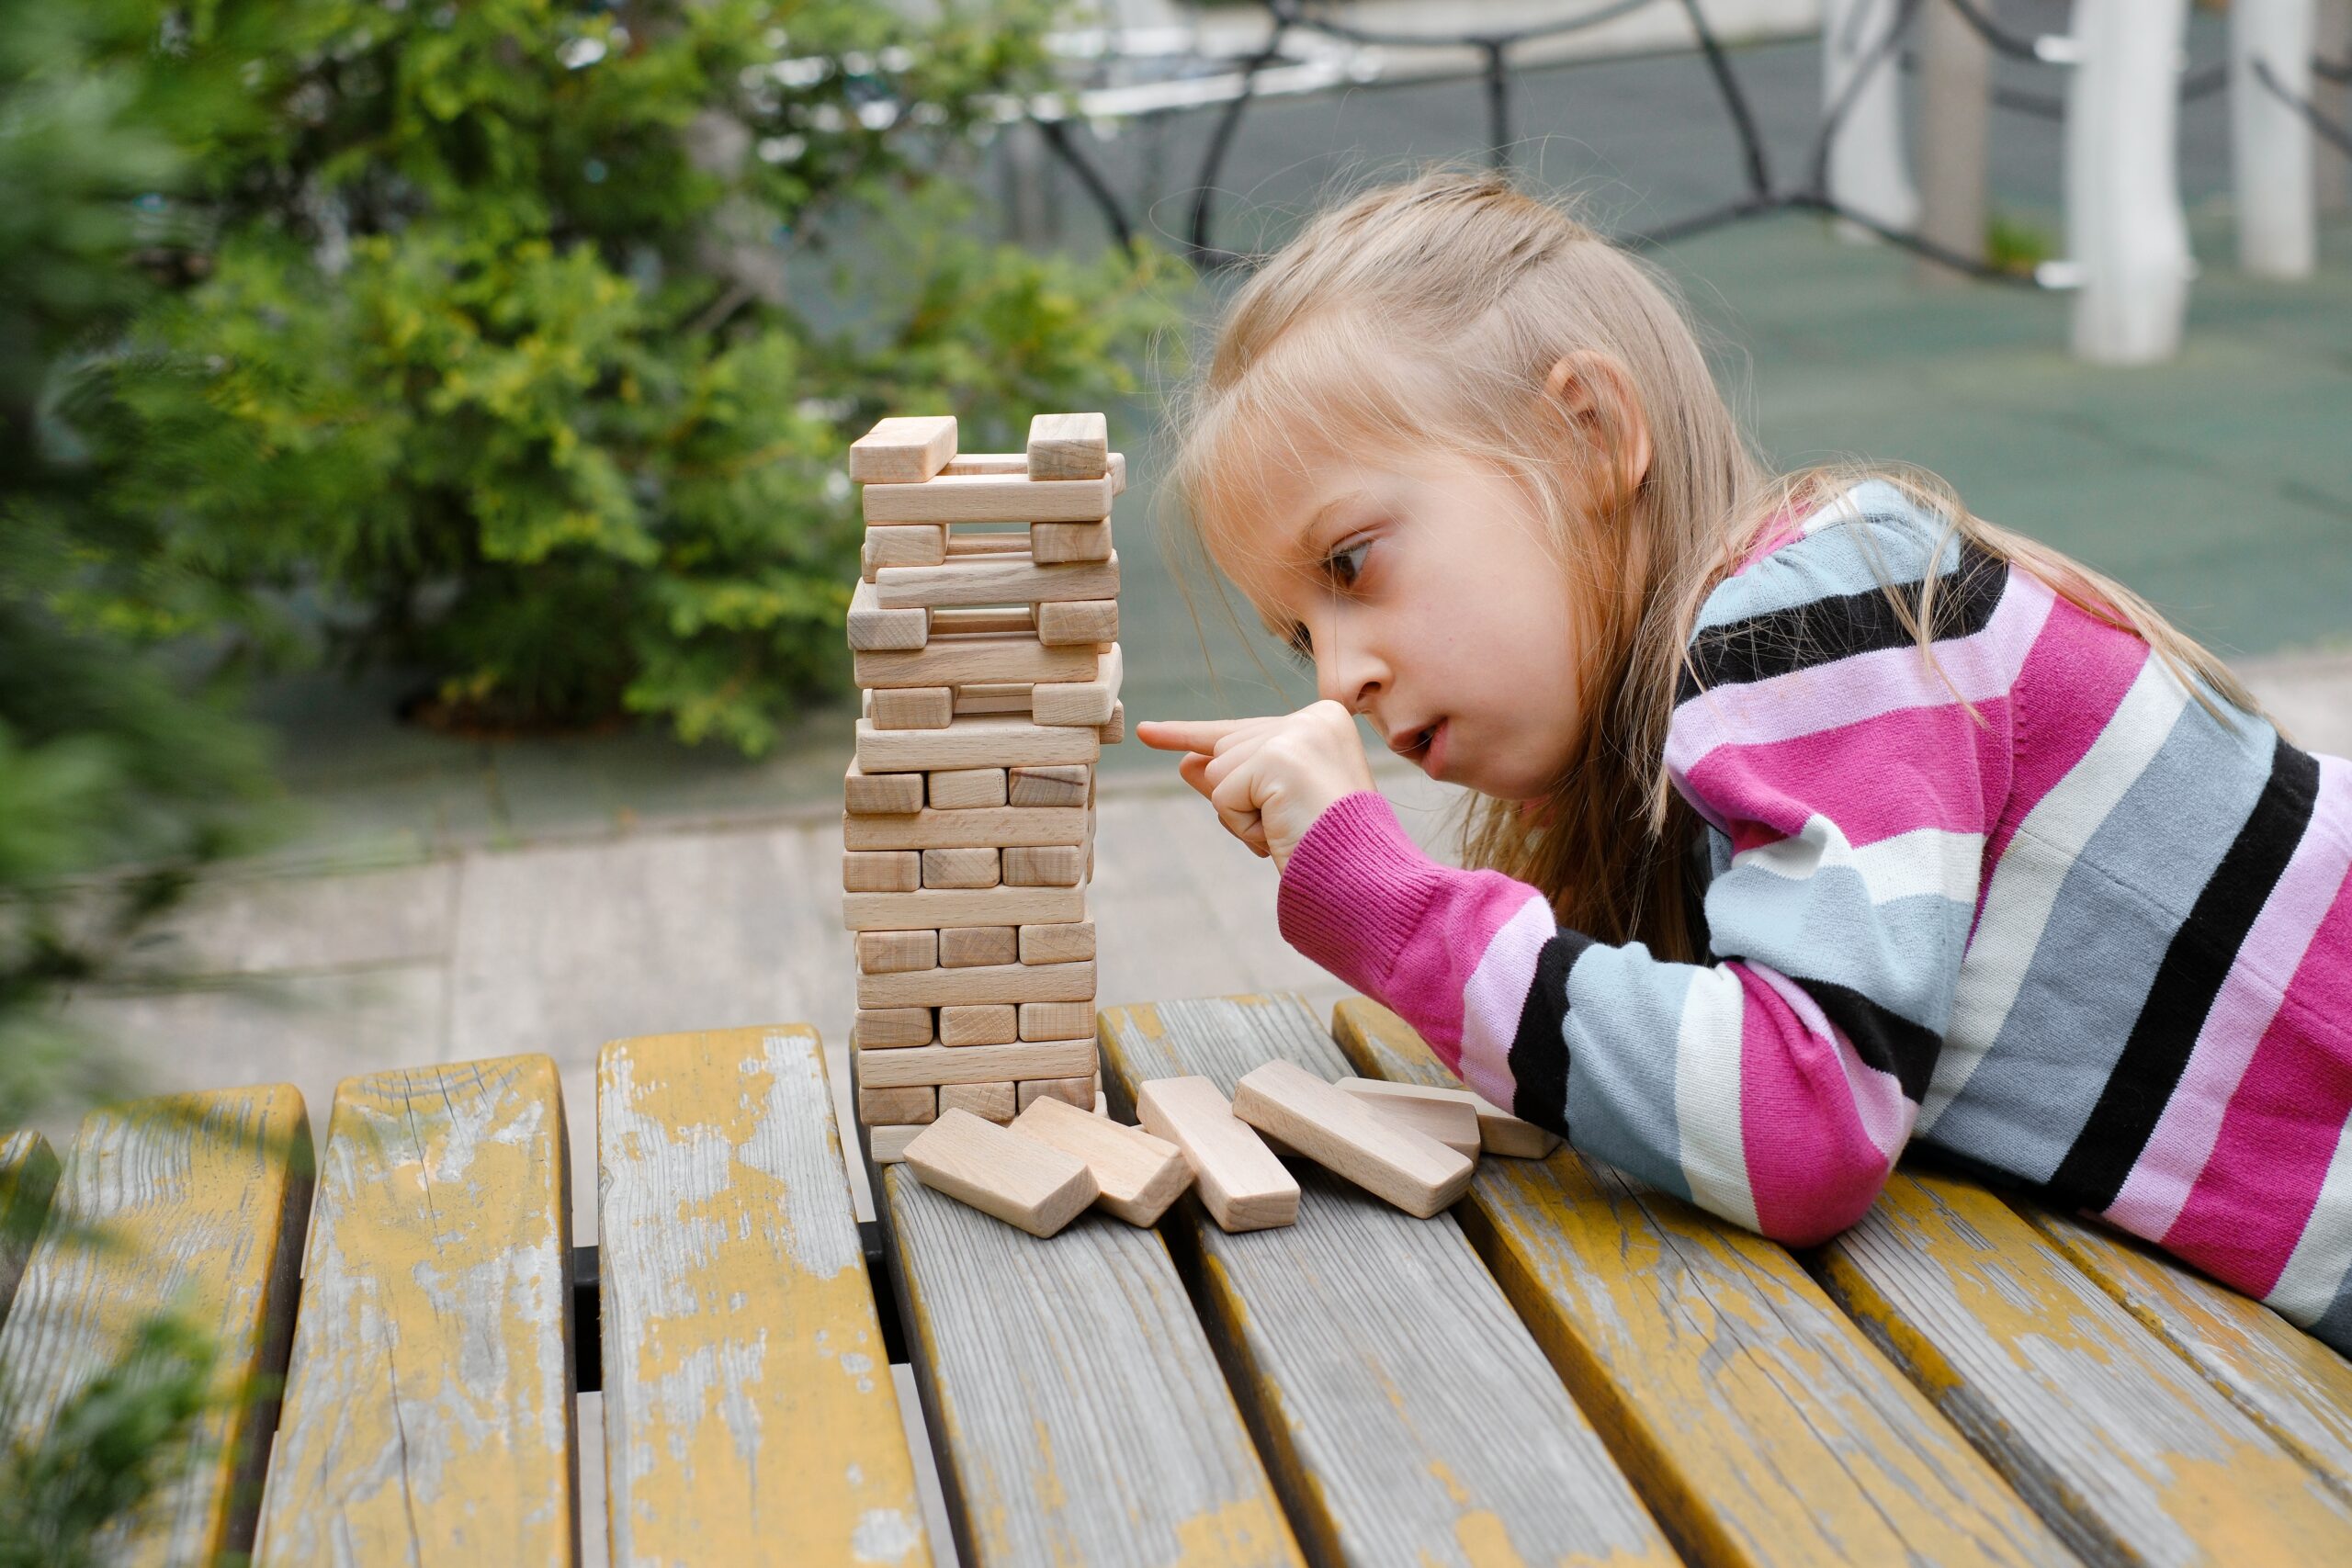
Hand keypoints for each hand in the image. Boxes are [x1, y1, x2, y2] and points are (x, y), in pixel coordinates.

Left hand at [1135, 700, 1376, 868]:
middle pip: (1225, 752)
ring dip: (1243, 816)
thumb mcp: (1275, 808)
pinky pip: (1222, 796)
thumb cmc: (1327, 848)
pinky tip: (1282, 829)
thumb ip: (1234, 780)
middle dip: (1236, 799)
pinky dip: (1243, 826)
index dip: (1189, 736)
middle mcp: (1313, 717)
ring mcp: (1297, 734)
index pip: (1241, 728)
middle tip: (1287, 824)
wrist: (1363, 880)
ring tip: (1292, 827)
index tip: (1147, 732)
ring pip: (1218, 773)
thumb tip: (1185, 761)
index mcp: (1323, 721)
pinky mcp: (1278, 758)